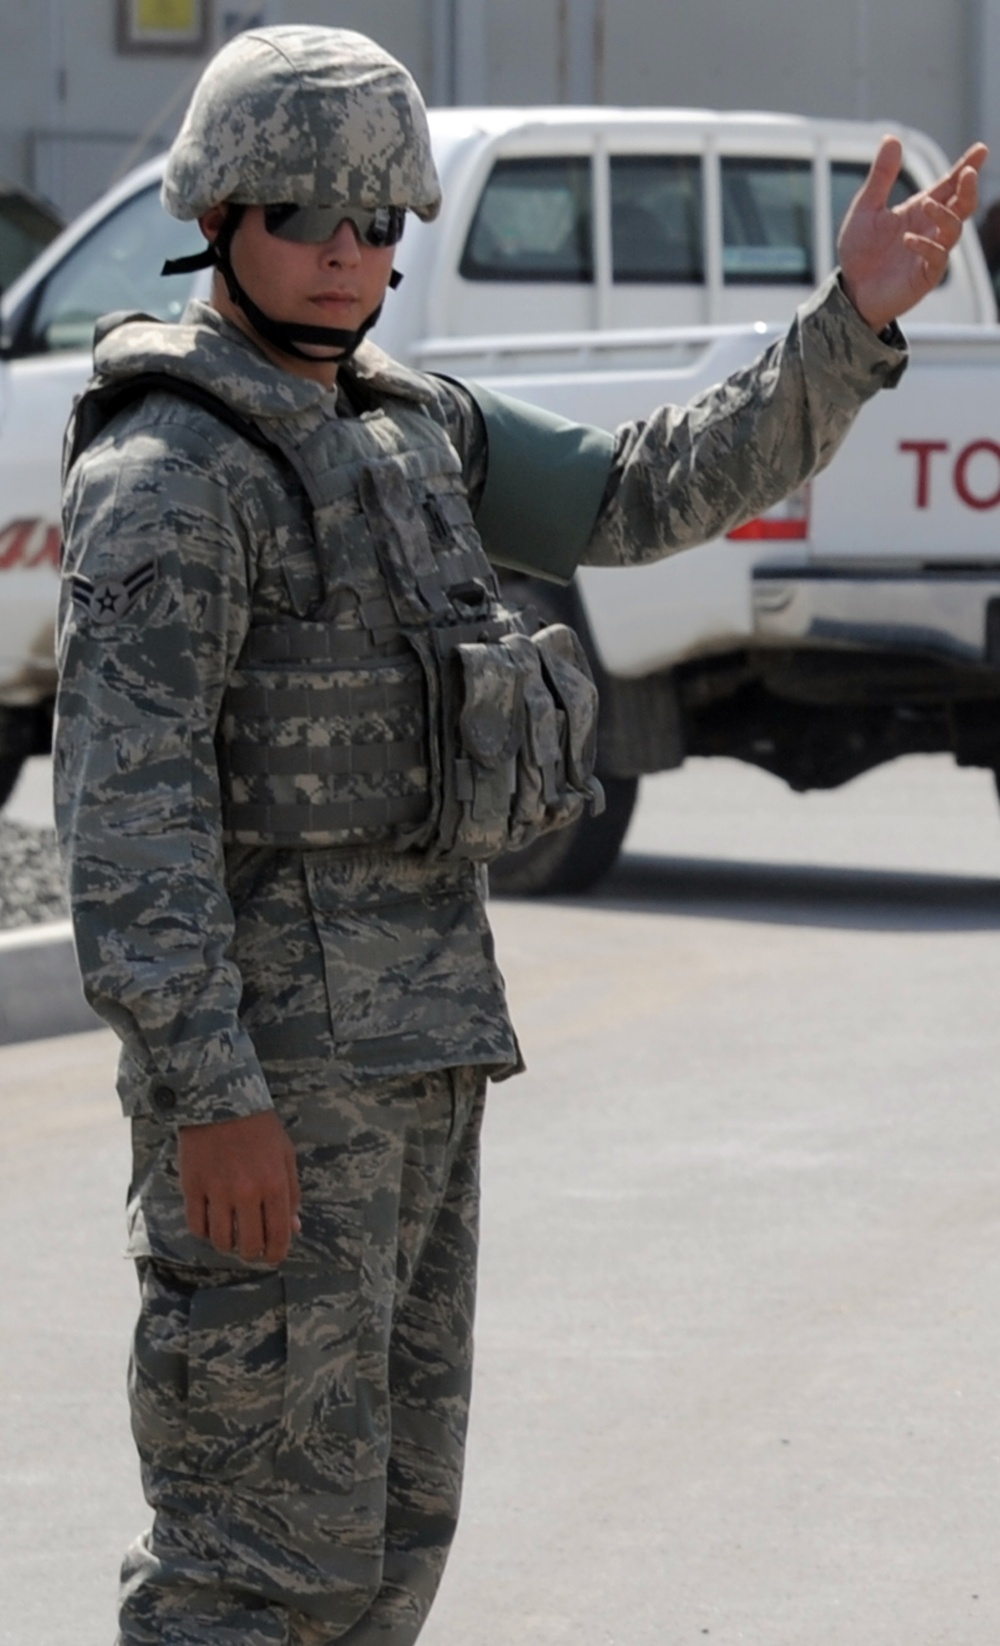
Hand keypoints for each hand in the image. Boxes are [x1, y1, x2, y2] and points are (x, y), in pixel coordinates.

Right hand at [179, 1109, 301, 1265]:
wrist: (222, 1100)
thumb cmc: (260, 1129)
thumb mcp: (285, 1156)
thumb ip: (292, 1194)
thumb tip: (294, 1228)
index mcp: (275, 1184)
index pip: (279, 1235)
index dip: (277, 1253)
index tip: (273, 1257)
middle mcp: (247, 1192)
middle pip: (249, 1245)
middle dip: (253, 1254)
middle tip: (252, 1249)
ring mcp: (217, 1191)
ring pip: (221, 1241)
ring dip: (228, 1245)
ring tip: (231, 1236)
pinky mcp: (193, 1187)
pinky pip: (197, 1226)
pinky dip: (204, 1232)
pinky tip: (211, 1223)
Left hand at [838, 136, 987, 331]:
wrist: (851, 290)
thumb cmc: (860, 251)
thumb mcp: (866, 208)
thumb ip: (881, 177)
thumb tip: (893, 138)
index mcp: (920, 209)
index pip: (949, 185)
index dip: (966, 167)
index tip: (981, 150)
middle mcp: (931, 228)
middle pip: (962, 205)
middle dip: (969, 189)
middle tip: (967, 174)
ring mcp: (931, 252)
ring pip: (954, 230)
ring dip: (944, 215)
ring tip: (926, 204)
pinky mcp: (925, 276)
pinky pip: (937, 259)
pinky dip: (926, 246)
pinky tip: (908, 240)